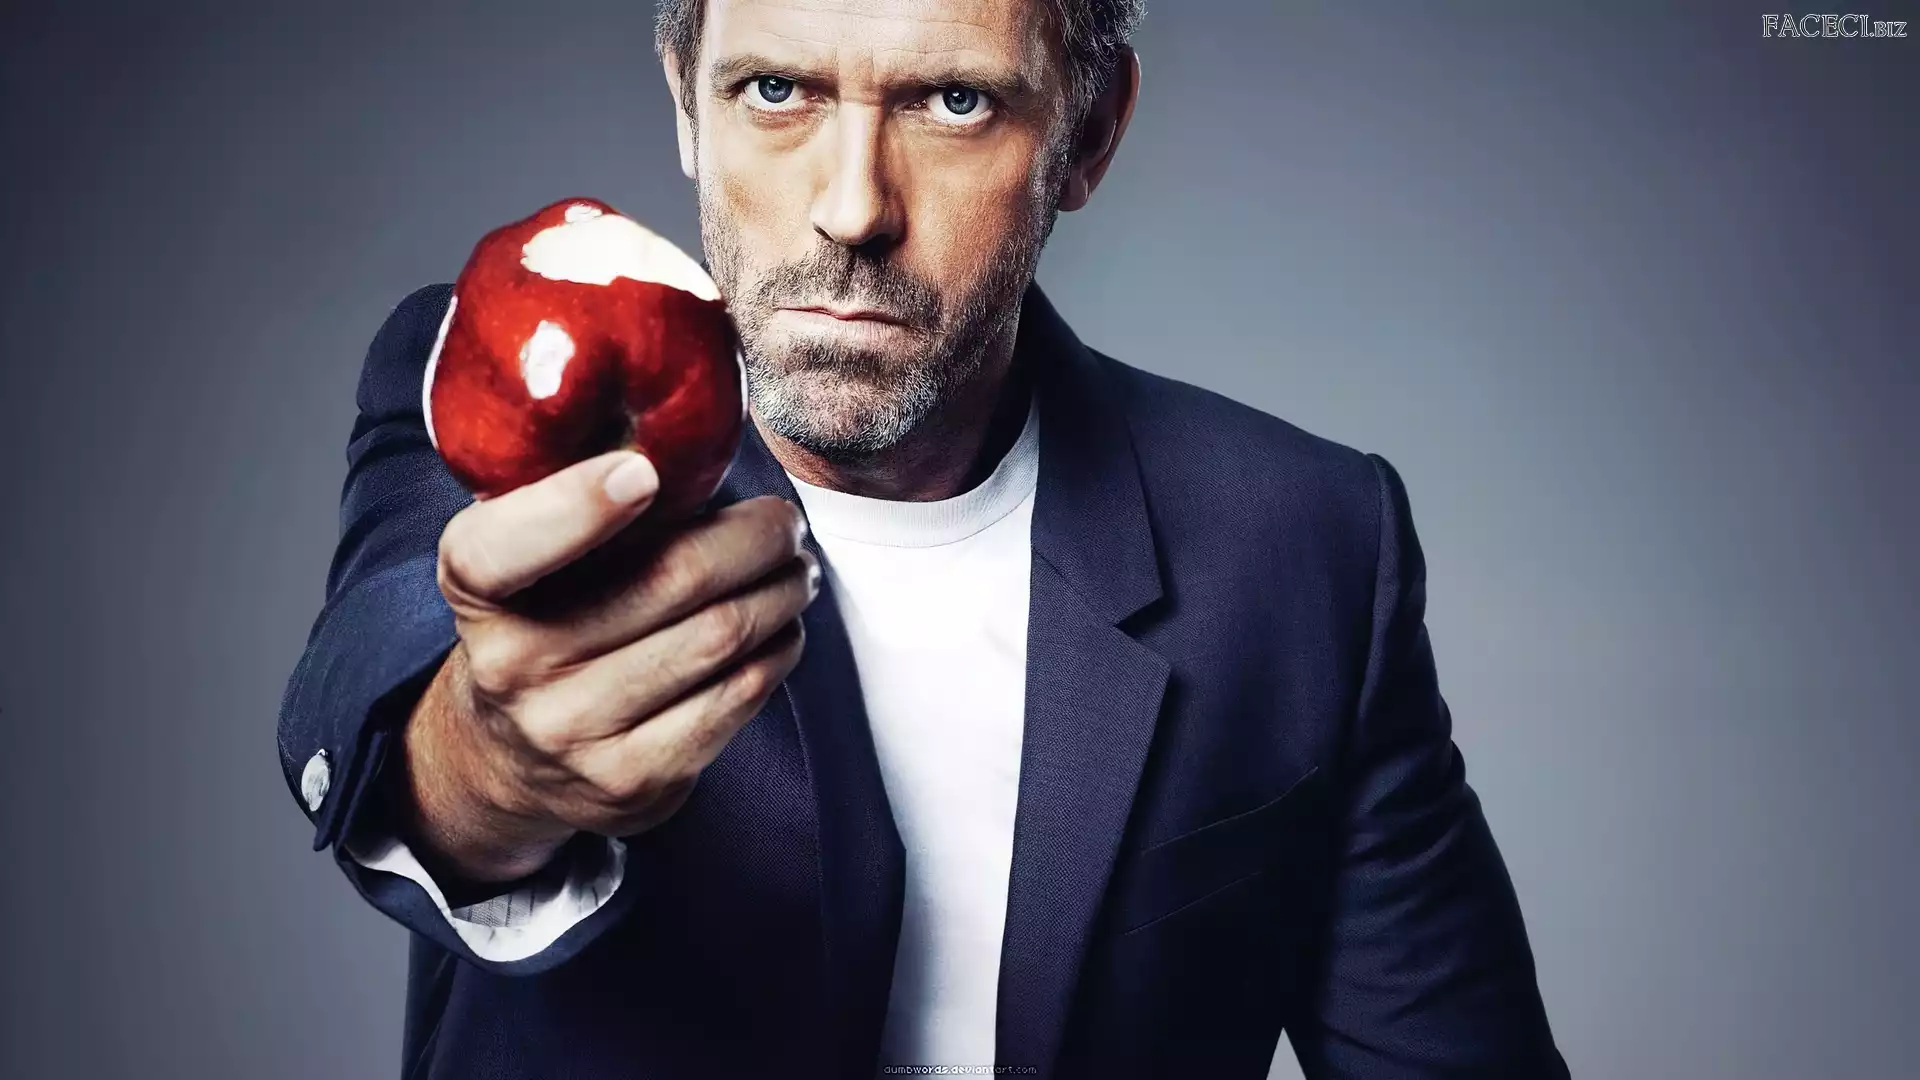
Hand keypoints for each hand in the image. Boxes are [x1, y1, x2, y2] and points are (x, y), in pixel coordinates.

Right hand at [395, 450, 815, 884]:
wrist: (510, 754)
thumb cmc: (545, 616)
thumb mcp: (527, 549)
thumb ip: (583, 490)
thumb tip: (691, 429)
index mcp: (475, 586)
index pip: (504, 548)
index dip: (576, 506)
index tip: (645, 474)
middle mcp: (512, 665)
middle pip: (670, 581)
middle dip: (755, 540)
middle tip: (787, 524)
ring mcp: (571, 733)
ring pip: (718, 639)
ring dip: (780, 594)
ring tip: (797, 571)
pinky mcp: (631, 784)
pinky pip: (734, 702)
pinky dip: (776, 654)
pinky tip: (781, 629)